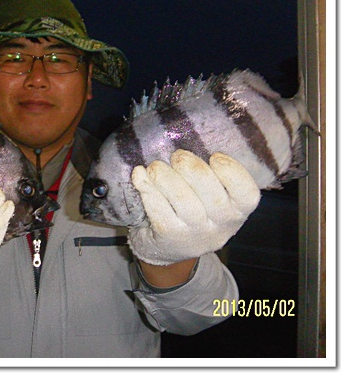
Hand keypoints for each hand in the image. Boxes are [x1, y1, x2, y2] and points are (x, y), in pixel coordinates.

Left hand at [127, 149, 260, 265]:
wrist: (169, 248)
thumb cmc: (195, 210)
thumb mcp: (212, 197)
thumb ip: (210, 174)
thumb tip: (190, 138)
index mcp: (238, 211)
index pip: (247, 194)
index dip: (232, 172)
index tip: (215, 156)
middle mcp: (220, 226)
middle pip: (212, 195)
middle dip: (192, 168)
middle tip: (177, 155)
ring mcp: (194, 234)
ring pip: (182, 201)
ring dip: (165, 176)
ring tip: (155, 166)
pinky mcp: (168, 236)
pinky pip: (158, 210)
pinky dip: (147, 188)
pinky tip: (140, 175)